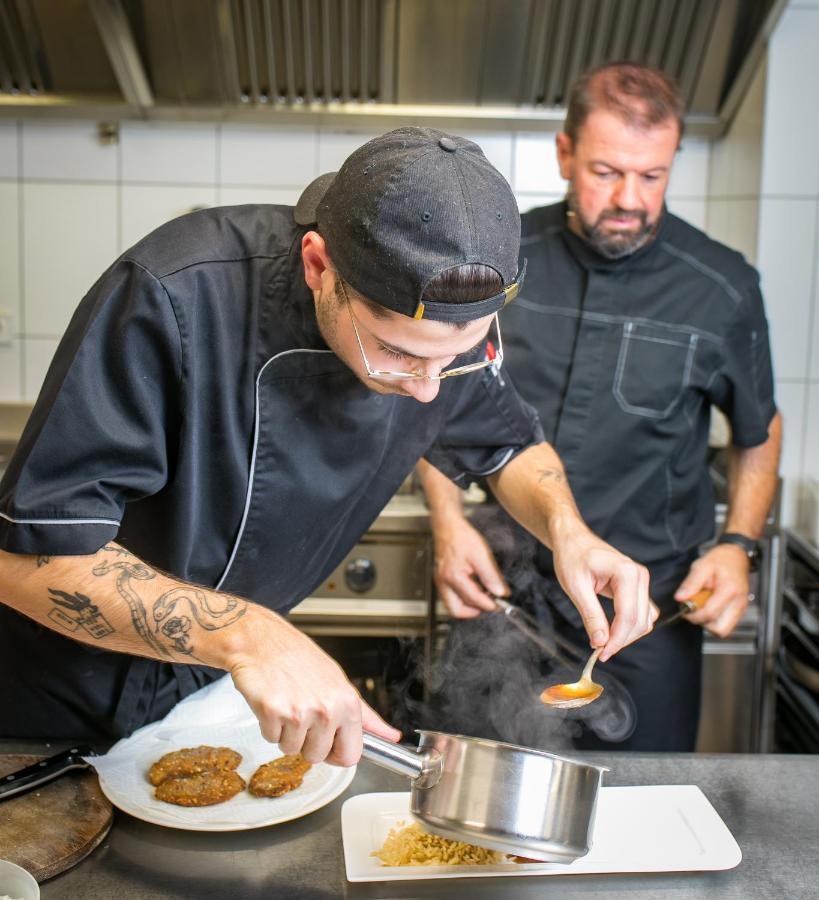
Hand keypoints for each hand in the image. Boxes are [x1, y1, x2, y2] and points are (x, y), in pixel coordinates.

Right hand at [226, 606, 400, 765]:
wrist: (263, 640)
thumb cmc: (300, 658)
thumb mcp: (340, 683)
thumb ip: (366, 716)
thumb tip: (391, 736)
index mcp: (347, 703)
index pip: (350, 756)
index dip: (336, 752)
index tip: (329, 741)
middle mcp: (326, 709)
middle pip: (317, 757)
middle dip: (307, 742)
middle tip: (302, 713)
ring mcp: (299, 712)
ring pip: (292, 750)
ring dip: (286, 733)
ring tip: (287, 703)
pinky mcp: (272, 713)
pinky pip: (271, 740)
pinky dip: (269, 725)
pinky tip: (273, 702)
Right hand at [431, 514, 507, 617]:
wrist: (447, 526)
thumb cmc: (461, 537)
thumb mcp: (481, 554)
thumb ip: (491, 576)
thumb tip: (500, 592)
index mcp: (453, 577)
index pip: (473, 599)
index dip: (488, 604)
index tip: (499, 605)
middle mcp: (443, 582)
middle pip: (456, 610)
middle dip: (474, 611)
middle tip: (489, 605)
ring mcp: (440, 582)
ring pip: (452, 605)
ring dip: (468, 605)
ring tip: (483, 596)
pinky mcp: (441, 579)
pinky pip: (451, 596)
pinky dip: (463, 597)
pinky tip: (474, 588)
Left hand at [551, 521, 655, 661]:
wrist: (573, 539)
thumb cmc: (572, 556)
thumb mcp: (576, 587)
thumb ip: (591, 615)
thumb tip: (601, 642)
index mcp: (626, 573)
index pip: (628, 616)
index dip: (616, 640)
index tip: (601, 654)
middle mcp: (639, 576)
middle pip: (639, 621)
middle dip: (621, 640)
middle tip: (599, 650)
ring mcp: (641, 581)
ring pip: (644, 620)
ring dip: (626, 635)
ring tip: (603, 641)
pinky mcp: (637, 587)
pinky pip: (641, 613)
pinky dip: (629, 626)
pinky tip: (611, 630)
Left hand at [674, 544, 751, 637]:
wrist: (737, 556)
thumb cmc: (721, 560)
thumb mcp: (702, 566)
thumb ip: (691, 583)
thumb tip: (680, 598)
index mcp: (729, 590)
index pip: (710, 614)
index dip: (693, 614)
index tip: (685, 607)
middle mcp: (738, 603)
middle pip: (720, 630)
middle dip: (703, 623)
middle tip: (695, 609)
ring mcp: (741, 608)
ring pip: (724, 630)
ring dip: (709, 622)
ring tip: (703, 605)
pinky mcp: (739, 611)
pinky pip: (726, 624)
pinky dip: (715, 619)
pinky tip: (710, 605)